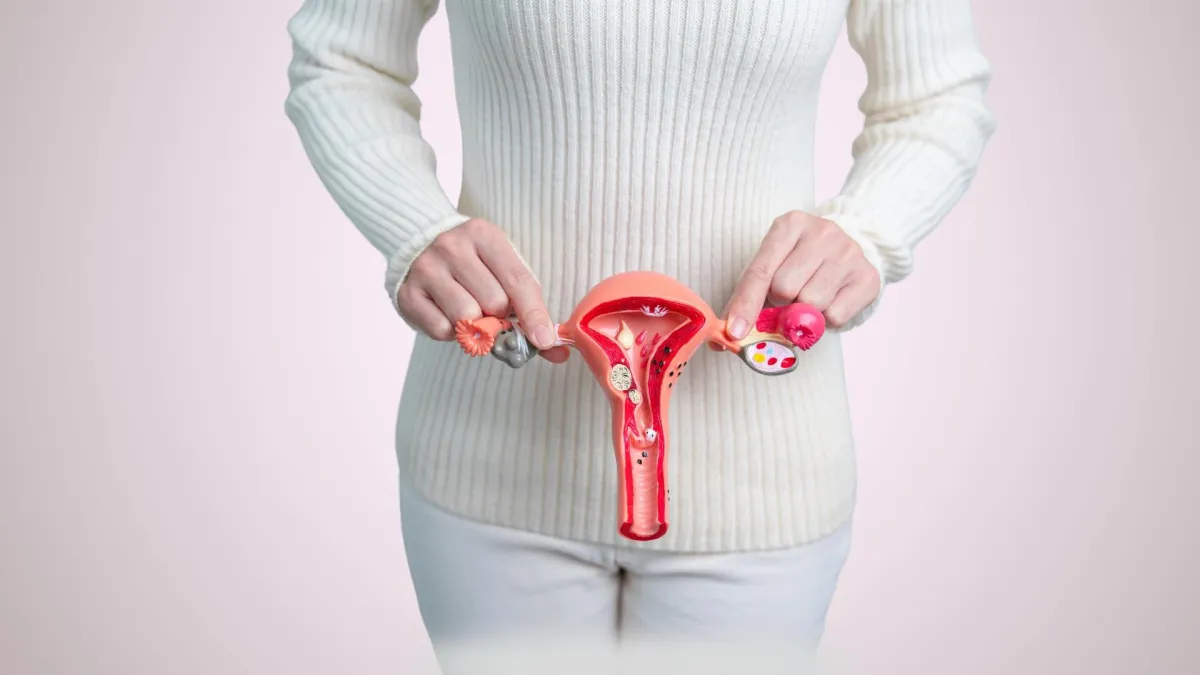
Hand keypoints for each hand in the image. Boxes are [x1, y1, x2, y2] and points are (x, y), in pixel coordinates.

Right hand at [396, 218, 569, 362]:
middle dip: (501, 318)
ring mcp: (427, 269)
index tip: (544, 339)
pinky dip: (452, 333)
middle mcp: (452, 247)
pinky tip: (449, 315)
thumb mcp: (503, 270)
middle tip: (495, 314)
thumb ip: (528, 307)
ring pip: (467, 318)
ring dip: (477, 327)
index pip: (517, 280)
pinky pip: (442, 330)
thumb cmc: (473, 263)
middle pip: (493, 303)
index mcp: (484, 235)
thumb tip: (556, 350)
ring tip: (473, 314)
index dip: (534, 314)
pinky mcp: (408, 294)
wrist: (419, 243)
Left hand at [724, 211, 880, 338]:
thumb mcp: (773, 266)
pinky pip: (835, 316)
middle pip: (785, 288)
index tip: (735, 332)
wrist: (853, 249)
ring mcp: (848, 252)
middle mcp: (822, 232)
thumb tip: (725, 338)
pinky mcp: (868, 277)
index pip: (760, 271)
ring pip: (811, 303)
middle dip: (782, 302)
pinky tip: (831, 300)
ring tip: (811, 296)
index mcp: (790, 225)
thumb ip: (749, 296)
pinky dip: (826, 320)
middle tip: (790, 296)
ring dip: (805, 311)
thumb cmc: (802, 262)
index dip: (746, 305)